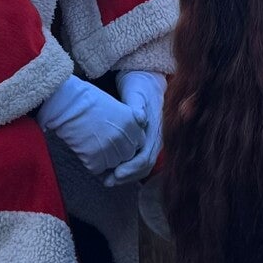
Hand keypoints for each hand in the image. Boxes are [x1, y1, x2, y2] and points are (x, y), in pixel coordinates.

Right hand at [39, 76, 145, 176]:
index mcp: (133, 125)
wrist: (68, 103)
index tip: (113, 135)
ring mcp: (111, 151)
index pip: (138, 144)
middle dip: (116, 152)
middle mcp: (125, 140)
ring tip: (91, 141)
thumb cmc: (89, 100)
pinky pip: (97, 169)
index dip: (126, 141)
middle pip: (127, 156)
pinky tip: (83, 147)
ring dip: (103, 158)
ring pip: (112, 164)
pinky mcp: (95, 161)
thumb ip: (131, 122)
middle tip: (100, 139)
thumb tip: (137, 130)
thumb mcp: (118, 107)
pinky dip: (90, 162)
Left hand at [105, 71, 165, 185]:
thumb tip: (140, 118)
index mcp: (155, 130)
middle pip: (144, 166)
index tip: (117, 173)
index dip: (132, 167)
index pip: (146, 157)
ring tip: (107, 180)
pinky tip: (111, 171)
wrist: (146, 81)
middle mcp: (155, 140)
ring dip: (125, 176)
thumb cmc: (139, 86)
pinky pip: (137, 161)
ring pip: (141, 167)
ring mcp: (150, 142)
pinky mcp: (143, 142)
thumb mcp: (137, 93)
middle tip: (108, 181)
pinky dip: (125, 169)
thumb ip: (137, 105)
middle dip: (127, 176)